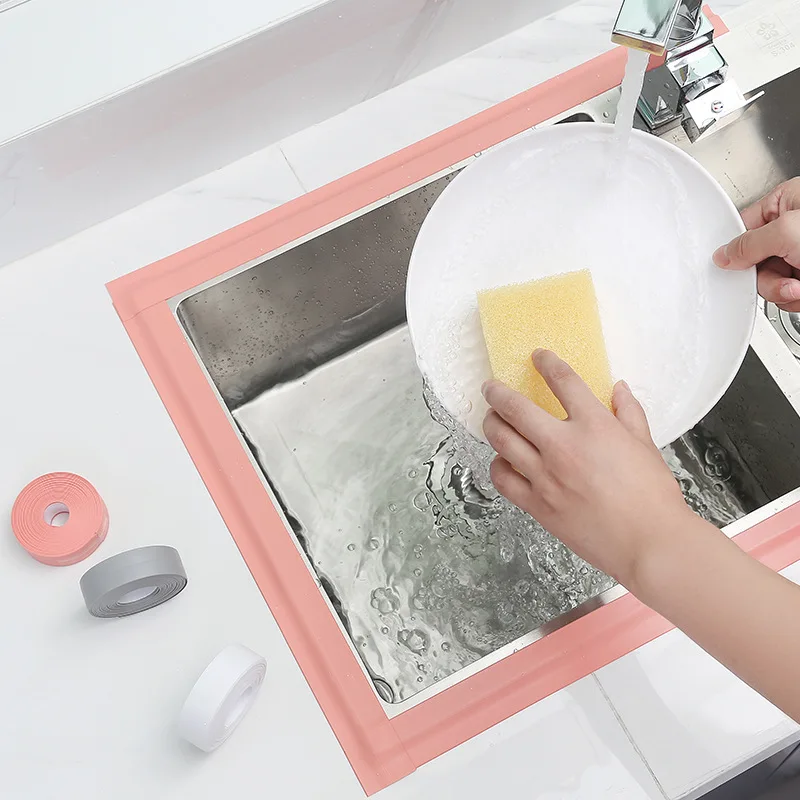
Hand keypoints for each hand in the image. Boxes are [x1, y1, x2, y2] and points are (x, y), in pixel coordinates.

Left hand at [482, 350, 690, 587]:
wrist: (649, 543)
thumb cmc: (653, 496)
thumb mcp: (645, 445)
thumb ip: (629, 412)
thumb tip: (619, 388)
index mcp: (594, 426)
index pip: (563, 381)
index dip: (546, 363)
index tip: (538, 357)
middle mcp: (563, 446)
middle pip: (515, 407)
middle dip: (497, 392)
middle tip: (491, 387)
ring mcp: (545, 476)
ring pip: (501, 439)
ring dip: (491, 423)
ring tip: (491, 419)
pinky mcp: (537, 504)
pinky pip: (503, 478)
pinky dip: (497, 465)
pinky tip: (503, 460)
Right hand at [713, 177, 799, 310]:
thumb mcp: (787, 232)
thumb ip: (749, 244)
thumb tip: (723, 255)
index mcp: (786, 203)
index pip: (743, 227)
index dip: (735, 249)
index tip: (728, 265)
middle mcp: (792, 229)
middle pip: (753, 262)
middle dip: (766, 278)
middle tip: (783, 277)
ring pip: (769, 282)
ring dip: (781, 291)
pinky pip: (786, 295)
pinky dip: (794, 298)